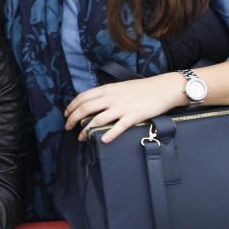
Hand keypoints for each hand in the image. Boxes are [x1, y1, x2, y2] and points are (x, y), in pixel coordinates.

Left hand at [64, 73, 186, 142]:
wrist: (163, 88)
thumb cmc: (142, 89)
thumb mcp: (120, 87)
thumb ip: (107, 94)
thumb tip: (93, 103)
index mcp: (107, 89)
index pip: (83, 97)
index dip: (72, 106)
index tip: (66, 114)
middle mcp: (112, 98)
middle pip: (86, 108)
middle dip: (73, 118)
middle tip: (68, 127)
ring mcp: (122, 107)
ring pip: (98, 119)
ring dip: (86, 130)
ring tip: (81, 137)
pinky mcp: (133, 117)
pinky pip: (118, 127)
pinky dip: (109, 135)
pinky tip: (103, 141)